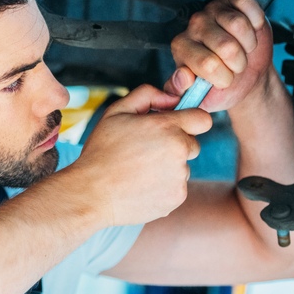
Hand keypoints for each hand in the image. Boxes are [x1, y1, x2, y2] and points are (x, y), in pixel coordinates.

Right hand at [69, 84, 211, 226]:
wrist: (91, 194)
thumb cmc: (101, 151)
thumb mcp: (116, 112)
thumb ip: (147, 95)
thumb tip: (171, 99)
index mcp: (166, 127)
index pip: (203, 119)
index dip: (190, 121)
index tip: (177, 126)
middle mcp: (179, 151)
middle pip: (193, 144)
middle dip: (176, 145)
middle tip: (147, 151)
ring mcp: (179, 177)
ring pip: (183, 167)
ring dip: (168, 167)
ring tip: (139, 171)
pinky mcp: (177, 197)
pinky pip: (177, 187)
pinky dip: (163, 186)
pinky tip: (141, 185)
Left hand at [167, 0, 273, 111]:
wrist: (244, 75)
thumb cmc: (221, 86)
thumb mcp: (199, 97)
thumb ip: (181, 92)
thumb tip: (182, 77)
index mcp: (181, 48)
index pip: (207, 64)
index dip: (224, 78)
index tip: (223, 80)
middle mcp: (194, 26)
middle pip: (227, 46)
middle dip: (238, 63)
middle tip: (235, 66)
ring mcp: (213, 10)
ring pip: (238, 25)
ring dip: (249, 44)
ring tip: (243, 50)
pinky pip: (247, 4)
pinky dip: (255, 21)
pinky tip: (250, 31)